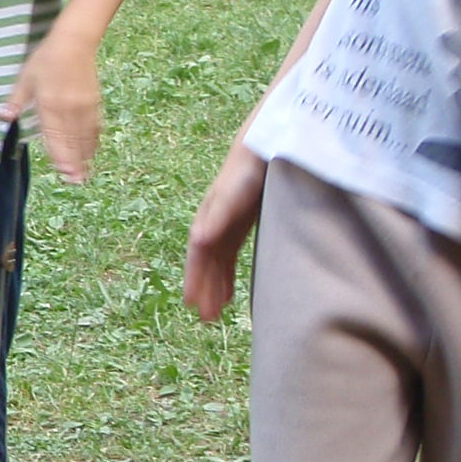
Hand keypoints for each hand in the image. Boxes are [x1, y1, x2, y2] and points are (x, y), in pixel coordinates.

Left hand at [2, 32, 100, 183]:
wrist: (74, 43)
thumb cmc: (46, 59)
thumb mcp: (25, 78)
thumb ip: (15, 101)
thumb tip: (2, 117)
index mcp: (50, 104)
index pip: (55, 136)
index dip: (60, 155)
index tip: (63, 172)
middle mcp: (69, 108)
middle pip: (72, 141)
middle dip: (73, 163)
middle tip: (75, 181)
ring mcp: (84, 106)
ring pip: (85, 137)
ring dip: (84, 156)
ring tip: (83, 175)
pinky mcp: (93, 102)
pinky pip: (94, 127)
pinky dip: (92, 141)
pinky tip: (91, 152)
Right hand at [183, 144, 267, 322]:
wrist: (269, 142)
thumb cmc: (251, 167)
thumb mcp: (236, 190)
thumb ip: (219, 214)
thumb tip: (198, 241)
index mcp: (210, 214)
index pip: (200, 251)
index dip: (195, 276)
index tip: (191, 302)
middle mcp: (215, 220)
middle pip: (206, 260)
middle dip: (204, 288)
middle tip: (205, 319)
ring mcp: (227, 223)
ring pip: (217, 261)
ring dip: (214, 286)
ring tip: (213, 314)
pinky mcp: (241, 223)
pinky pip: (228, 256)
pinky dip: (227, 275)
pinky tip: (230, 293)